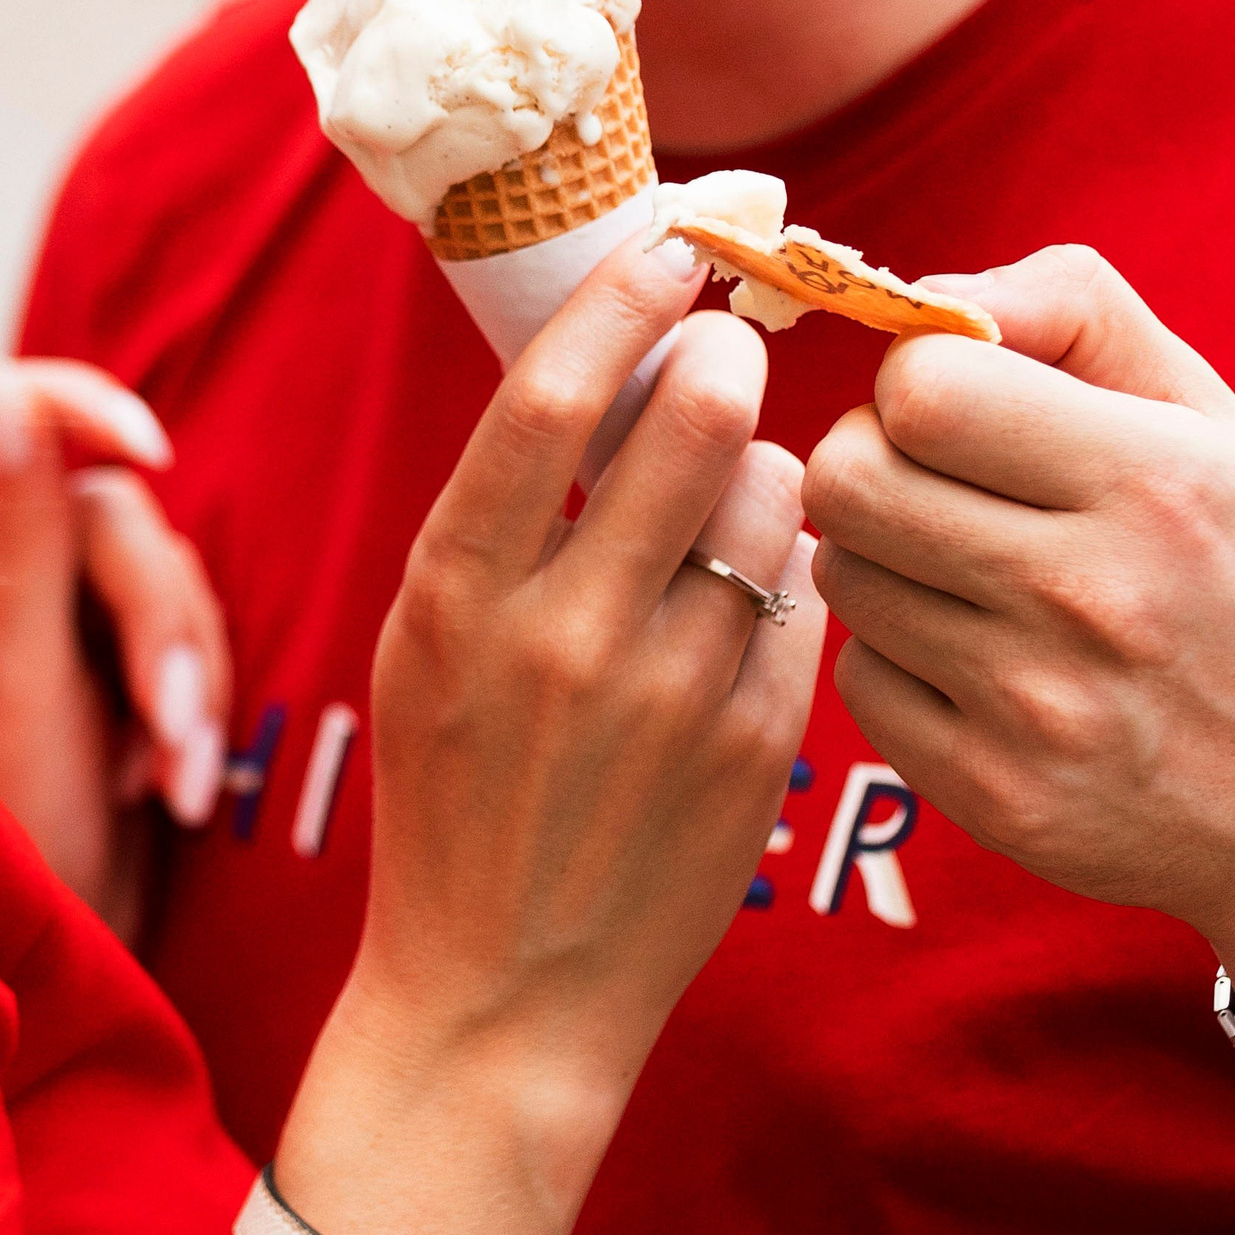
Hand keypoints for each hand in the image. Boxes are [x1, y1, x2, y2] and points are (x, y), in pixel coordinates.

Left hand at [0, 361, 231, 938]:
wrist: (35, 971)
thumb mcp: (17, 682)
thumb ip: (21, 534)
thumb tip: (3, 387)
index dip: (79, 408)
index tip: (150, 455)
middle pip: (110, 512)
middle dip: (161, 626)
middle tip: (173, 741)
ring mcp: (52, 622)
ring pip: (162, 577)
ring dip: (185, 682)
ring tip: (171, 788)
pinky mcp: (108, 671)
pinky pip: (183, 638)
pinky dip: (190, 710)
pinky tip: (172, 792)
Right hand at [272, 236, 822, 1234]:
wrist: (502, 993)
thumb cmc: (454, 795)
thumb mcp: (428, 643)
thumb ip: (503, 516)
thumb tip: (611, 367)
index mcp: (455, 595)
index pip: (545, 398)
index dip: (621, 296)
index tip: (673, 241)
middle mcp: (564, 637)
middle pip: (692, 422)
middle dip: (727, 355)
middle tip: (732, 340)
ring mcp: (671, 697)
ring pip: (772, 500)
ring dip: (763, 464)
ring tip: (725, 495)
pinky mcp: (757, 748)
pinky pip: (806, 595)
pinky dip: (787, 566)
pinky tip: (744, 594)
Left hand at [804, 245, 1234, 1049]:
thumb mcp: (1221, 426)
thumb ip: (1079, 314)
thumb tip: (931, 294)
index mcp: (1153, 481)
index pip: (920, 389)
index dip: (918, 382)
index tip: (964, 409)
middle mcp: (1087, 595)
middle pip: (846, 477)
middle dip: (875, 458)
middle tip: (935, 483)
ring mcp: (1033, 707)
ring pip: (843, 573)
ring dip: (886, 557)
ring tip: (971, 574)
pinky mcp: (993, 794)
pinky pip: (860, 680)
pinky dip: (900, 660)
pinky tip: (979, 663)